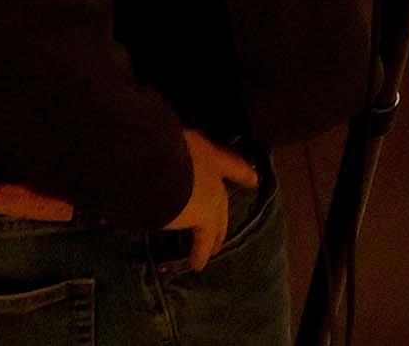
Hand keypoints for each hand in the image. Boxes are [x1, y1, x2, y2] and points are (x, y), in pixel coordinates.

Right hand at [165, 130, 258, 268]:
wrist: (159, 161)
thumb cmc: (157, 146)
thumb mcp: (166, 145)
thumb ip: (169, 154)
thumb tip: (154, 153)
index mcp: (205, 150)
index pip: (228, 162)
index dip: (241, 171)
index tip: (254, 179)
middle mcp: (212, 173)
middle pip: (221, 197)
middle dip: (221, 214)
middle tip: (221, 228)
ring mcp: (211, 194)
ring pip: (217, 220)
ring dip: (215, 235)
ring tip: (213, 248)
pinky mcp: (204, 217)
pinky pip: (203, 240)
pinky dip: (199, 252)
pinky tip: (198, 264)